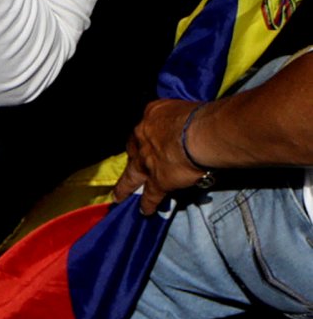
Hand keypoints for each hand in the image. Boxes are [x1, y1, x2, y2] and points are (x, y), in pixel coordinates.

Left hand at [112, 98, 210, 214]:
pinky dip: (148, 203)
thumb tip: (191, 122)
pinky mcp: (158, 180)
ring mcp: (148, 160)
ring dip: (125, 187)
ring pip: (132, 175)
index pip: (146, 126)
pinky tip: (145, 211)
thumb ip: (182, 117)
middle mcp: (144, 137)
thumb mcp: (184, 107)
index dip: (148, 134)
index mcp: (152, 115)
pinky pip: (151, 195)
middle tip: (131, 165)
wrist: (199, 134)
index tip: (151, 138)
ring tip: (119, 196)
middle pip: (133, 150)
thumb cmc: (198, 115)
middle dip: (132, 158)